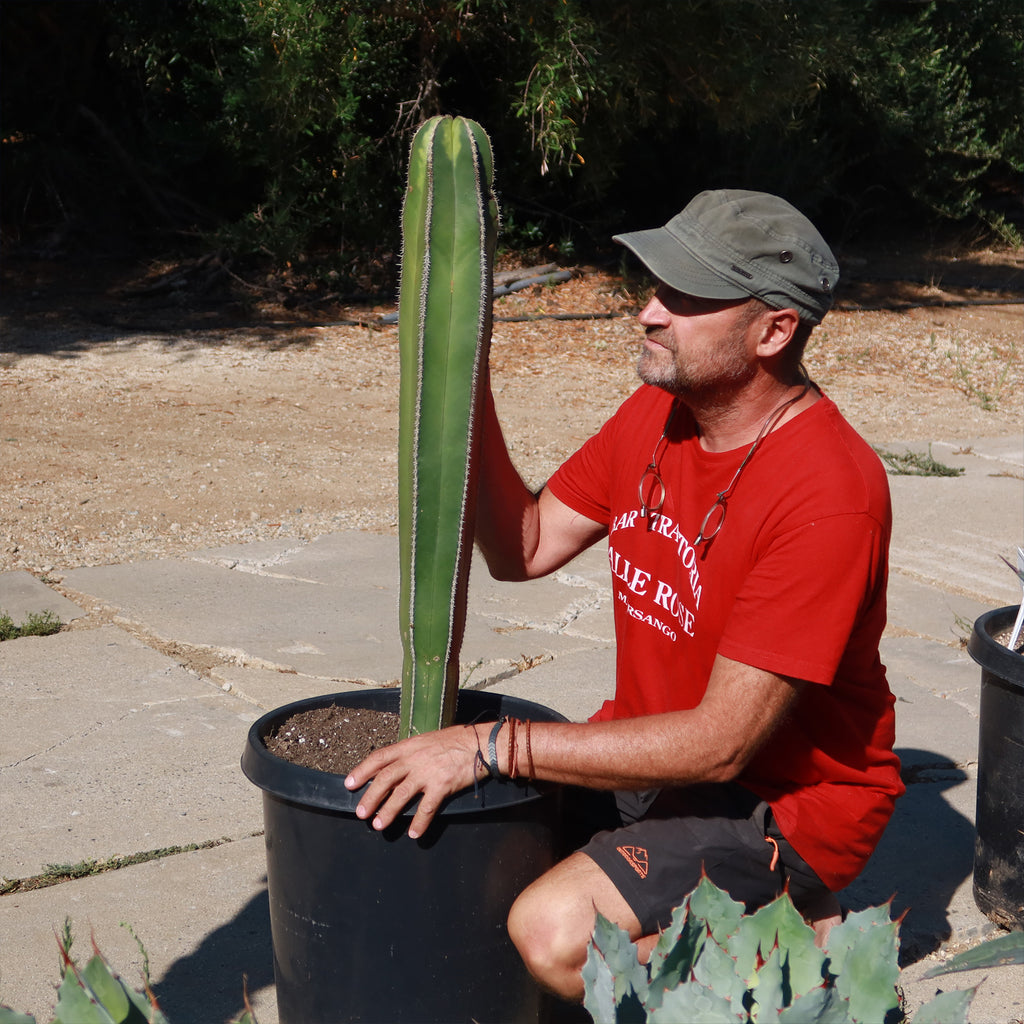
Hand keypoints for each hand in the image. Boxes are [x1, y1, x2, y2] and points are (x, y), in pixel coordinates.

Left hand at [344, 724, 486, 838]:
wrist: (481, 744)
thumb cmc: (456, 741)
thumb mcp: (428, 740)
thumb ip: (411, 752)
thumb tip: (397, 765)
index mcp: (410, 746)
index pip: (379, 757)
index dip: (362, 771)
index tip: (349, 784)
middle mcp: (415, 759)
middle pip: (385, 778)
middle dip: (370, 797)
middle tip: (360, 813)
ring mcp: (428, 772)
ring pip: (401, 794)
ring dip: (388, 811)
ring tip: (379, 824)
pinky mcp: (443, 785)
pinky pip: (427, 807)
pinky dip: (420, 822)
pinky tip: (413, 833)